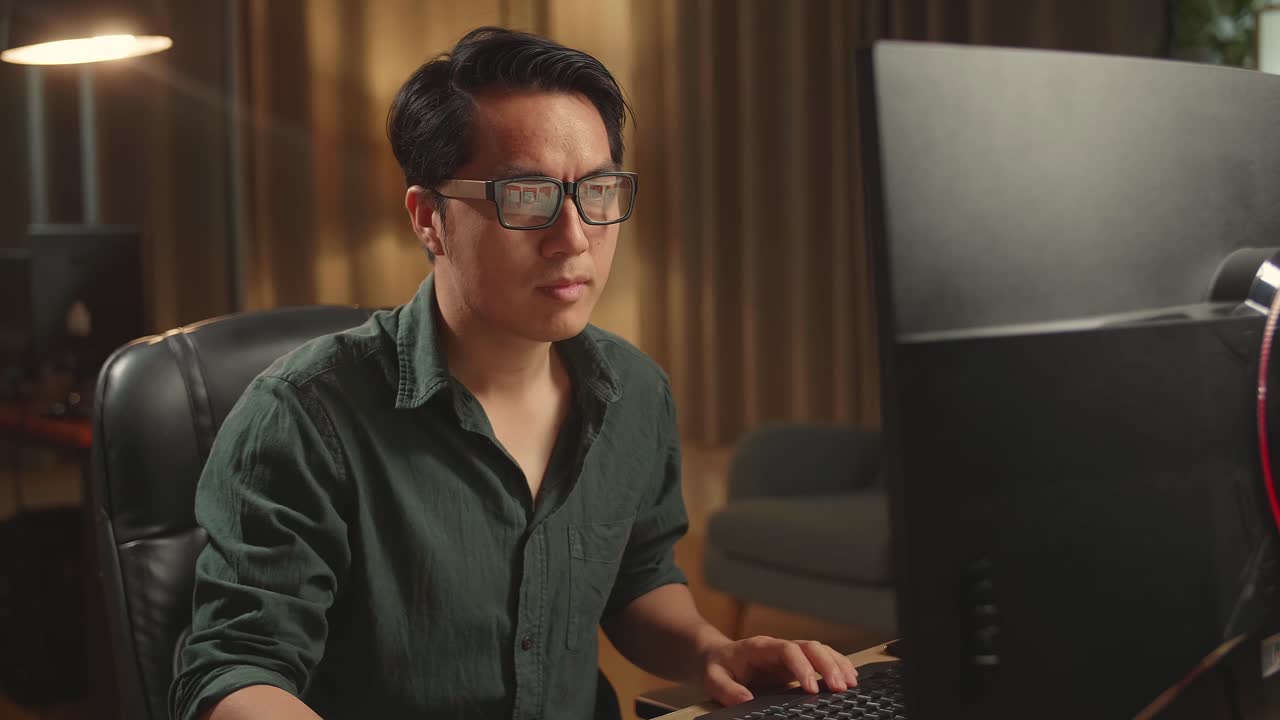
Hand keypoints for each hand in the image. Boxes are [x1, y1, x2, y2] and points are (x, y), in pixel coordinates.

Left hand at [701, 636, 858, 706]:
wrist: (715, 655)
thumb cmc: (716, 666)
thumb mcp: (713, 679)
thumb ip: (727, 689)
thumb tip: (745, 699)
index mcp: (760, 647)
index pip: (788, 650)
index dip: (802, 667)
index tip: (812, 688)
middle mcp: (778, 647)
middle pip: (809, 647)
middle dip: (827, 665)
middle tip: (840, 687)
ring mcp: (788, 654)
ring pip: (819, 650)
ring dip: (836, 664)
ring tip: (851, 683)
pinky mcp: (794, 663)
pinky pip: (819, 659)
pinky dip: (836, 665)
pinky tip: (848, 677)